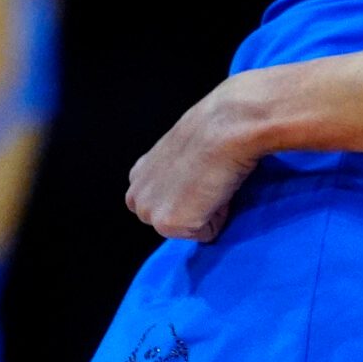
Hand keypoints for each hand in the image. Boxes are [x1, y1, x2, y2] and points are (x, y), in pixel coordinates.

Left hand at [128, 78, 266, 242]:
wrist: (225, 127)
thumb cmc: (214, 130)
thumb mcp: (182, 153)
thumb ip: (175, 174)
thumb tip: (193, 183)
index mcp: (138, 177)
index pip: (165, 205)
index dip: (190, 195)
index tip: (201, 174)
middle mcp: (136, 197)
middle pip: (174, 223)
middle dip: (194, 209)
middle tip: (208, 179)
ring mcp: (149, 213)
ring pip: (188, 229)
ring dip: (206, 213)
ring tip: (211, 182)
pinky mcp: (168, 224)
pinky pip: (205, 234)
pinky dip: (218, 218)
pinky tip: (217, 189)